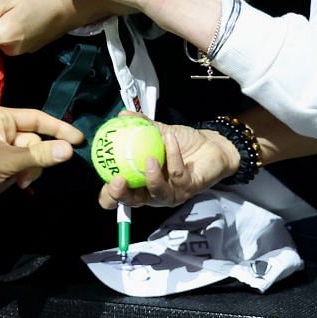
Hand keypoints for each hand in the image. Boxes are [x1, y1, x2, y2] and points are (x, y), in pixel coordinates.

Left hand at [0, 107, 83, 229]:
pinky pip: (15, 169)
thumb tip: (69, 149)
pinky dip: (10, 179)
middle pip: (33, 142)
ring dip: (20, 173)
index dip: (59, 129)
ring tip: (7, 183)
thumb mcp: (6, 162)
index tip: (79, 140)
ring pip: (26, 159)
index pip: (37, 118)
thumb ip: (37, 155)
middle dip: (31, 162)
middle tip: (23, 178)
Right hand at [96, 121, 238, 210]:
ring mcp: (172, 193)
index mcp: (140, 182)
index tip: (106, 179)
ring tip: (150, 158)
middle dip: (122, 195)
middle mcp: (153, 192)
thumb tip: (122, 115)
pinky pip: (178, 174)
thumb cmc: (182, 143)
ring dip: (152, 177)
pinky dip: (173, 155)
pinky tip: (170, 139)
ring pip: (158, 193)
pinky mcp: (189, 188)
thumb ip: (140, 126)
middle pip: (134, 202)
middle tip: (118, 179)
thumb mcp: (158, 132)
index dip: (109, 195)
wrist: (210, 144)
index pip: (120, 197)